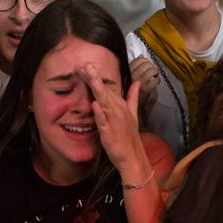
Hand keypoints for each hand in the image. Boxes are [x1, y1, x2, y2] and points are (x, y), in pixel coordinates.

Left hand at [81, 62, 147, 179]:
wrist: (133, 157)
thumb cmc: (130, 137)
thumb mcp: (133, 114)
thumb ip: (133, 97)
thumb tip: (137, 82)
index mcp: (121, 106)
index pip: (108, 88)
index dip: (97, 77)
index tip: (86, 66)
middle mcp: (118, 111)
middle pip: (105, 91)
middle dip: (95, 78)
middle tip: (85, 65)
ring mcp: (114, 121)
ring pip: (105, 102)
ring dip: (98, 90)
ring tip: (90, 78)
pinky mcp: (110, 133)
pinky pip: (104, 122)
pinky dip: (100, 113)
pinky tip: (94, 104)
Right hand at [129, 56, 160, 110]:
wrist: (131, 108)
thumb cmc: (130, 92)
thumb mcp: (128, 77)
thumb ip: (134, 66)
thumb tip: (141, 56)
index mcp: (127, 72)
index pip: (138, 60)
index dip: (144, 60)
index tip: (146, 64)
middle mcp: (132, 76)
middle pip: (146, 64)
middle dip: (151, 66)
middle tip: (151, 71)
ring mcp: (139, 83)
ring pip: (152, 70)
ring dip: (155, 72)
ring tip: (154, 75)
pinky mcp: (146, 90)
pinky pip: (155, 80)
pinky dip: (157, 80)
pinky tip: (155, 82)